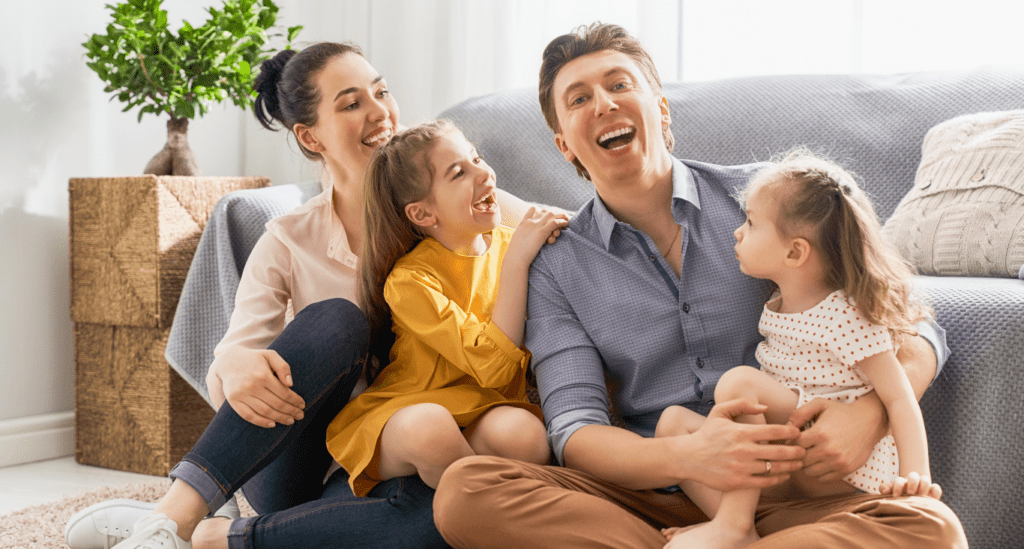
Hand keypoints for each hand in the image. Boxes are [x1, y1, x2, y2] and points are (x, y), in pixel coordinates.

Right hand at [207, 347, 305, 427]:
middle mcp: (251, 385)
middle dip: (290, 411)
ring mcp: (241, 394)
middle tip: (300, 416)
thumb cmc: (254, 359)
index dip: (295, 401)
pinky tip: (272, 424)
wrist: (228, 361)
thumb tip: (290, 384)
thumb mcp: (270, 355)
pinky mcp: (233, 401)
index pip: (284, 393)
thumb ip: (283, 367)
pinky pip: (248, 415)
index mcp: (263, 374)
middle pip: (276, 404)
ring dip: (279, 418)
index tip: (302, 405)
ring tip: (290, 421)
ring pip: (264, 411)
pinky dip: (261, 422)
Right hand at [508, 207, 569, 258]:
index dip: (542, 211)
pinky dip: (561, 222)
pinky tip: (566, 224)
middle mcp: (530, 222)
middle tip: (561, 216)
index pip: (533, 209)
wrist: (515, 259)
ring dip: (560, 216)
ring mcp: (535, 226)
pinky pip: (554, 223)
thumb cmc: (516, 254)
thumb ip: (523, 236)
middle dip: (554, 212)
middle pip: (545, 211)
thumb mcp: (518, 241)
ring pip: (551, 215)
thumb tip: (526, 239)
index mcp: (523, 223)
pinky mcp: (541, 232)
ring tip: (567, 218)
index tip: (549, 215)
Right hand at [683, 399, 803, 490]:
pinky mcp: (739, 482)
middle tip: (804, 450)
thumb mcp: (720, 412)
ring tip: (798, 463)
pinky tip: (784, 475)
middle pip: (780, 451)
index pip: (774, 431)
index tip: (797, 432)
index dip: (790, 431)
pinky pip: (765, 482)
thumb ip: (742, 404)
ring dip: (791, 466)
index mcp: (741, 432)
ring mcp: (742, 467)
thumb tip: (765, 407)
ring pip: (775, 468)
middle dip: (796, 451)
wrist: (688, 457)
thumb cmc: (707, 434)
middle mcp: (743, 450)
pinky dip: (778, 478)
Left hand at [788, 397, 883, 481]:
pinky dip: (819, 473)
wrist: (869, 421)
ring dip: (807, 465)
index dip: (790, 442)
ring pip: (809, 472)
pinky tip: (821, 462)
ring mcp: (838, 462)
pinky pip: (823, 479)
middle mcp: (828, 450)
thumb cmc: (841, 412)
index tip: (793, 440)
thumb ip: (800, 413)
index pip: (794, 445)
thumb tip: (786, 427)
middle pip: (800, 460)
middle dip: (797, 455)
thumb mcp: (820, 404)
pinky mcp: (846, 469)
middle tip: (800, 449)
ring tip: (810, 455)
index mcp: (819, 434)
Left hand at [879, 472, 942, 498]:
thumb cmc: (897, 497)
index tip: (896, 496)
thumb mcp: (889, 493)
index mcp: (901, 483)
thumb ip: (884, 489)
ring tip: (921, 495)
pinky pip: (936, 488)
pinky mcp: (932, 492)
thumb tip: (885, 490)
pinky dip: (935, 491)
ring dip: (924, 486)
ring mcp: (923, 485)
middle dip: (912, 483)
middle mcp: (912, 482)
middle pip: (913, 476)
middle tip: (910, 493)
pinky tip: (931, 498)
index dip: (898, 487)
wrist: (909, 501)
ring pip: (926, 479)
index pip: (899, 481)